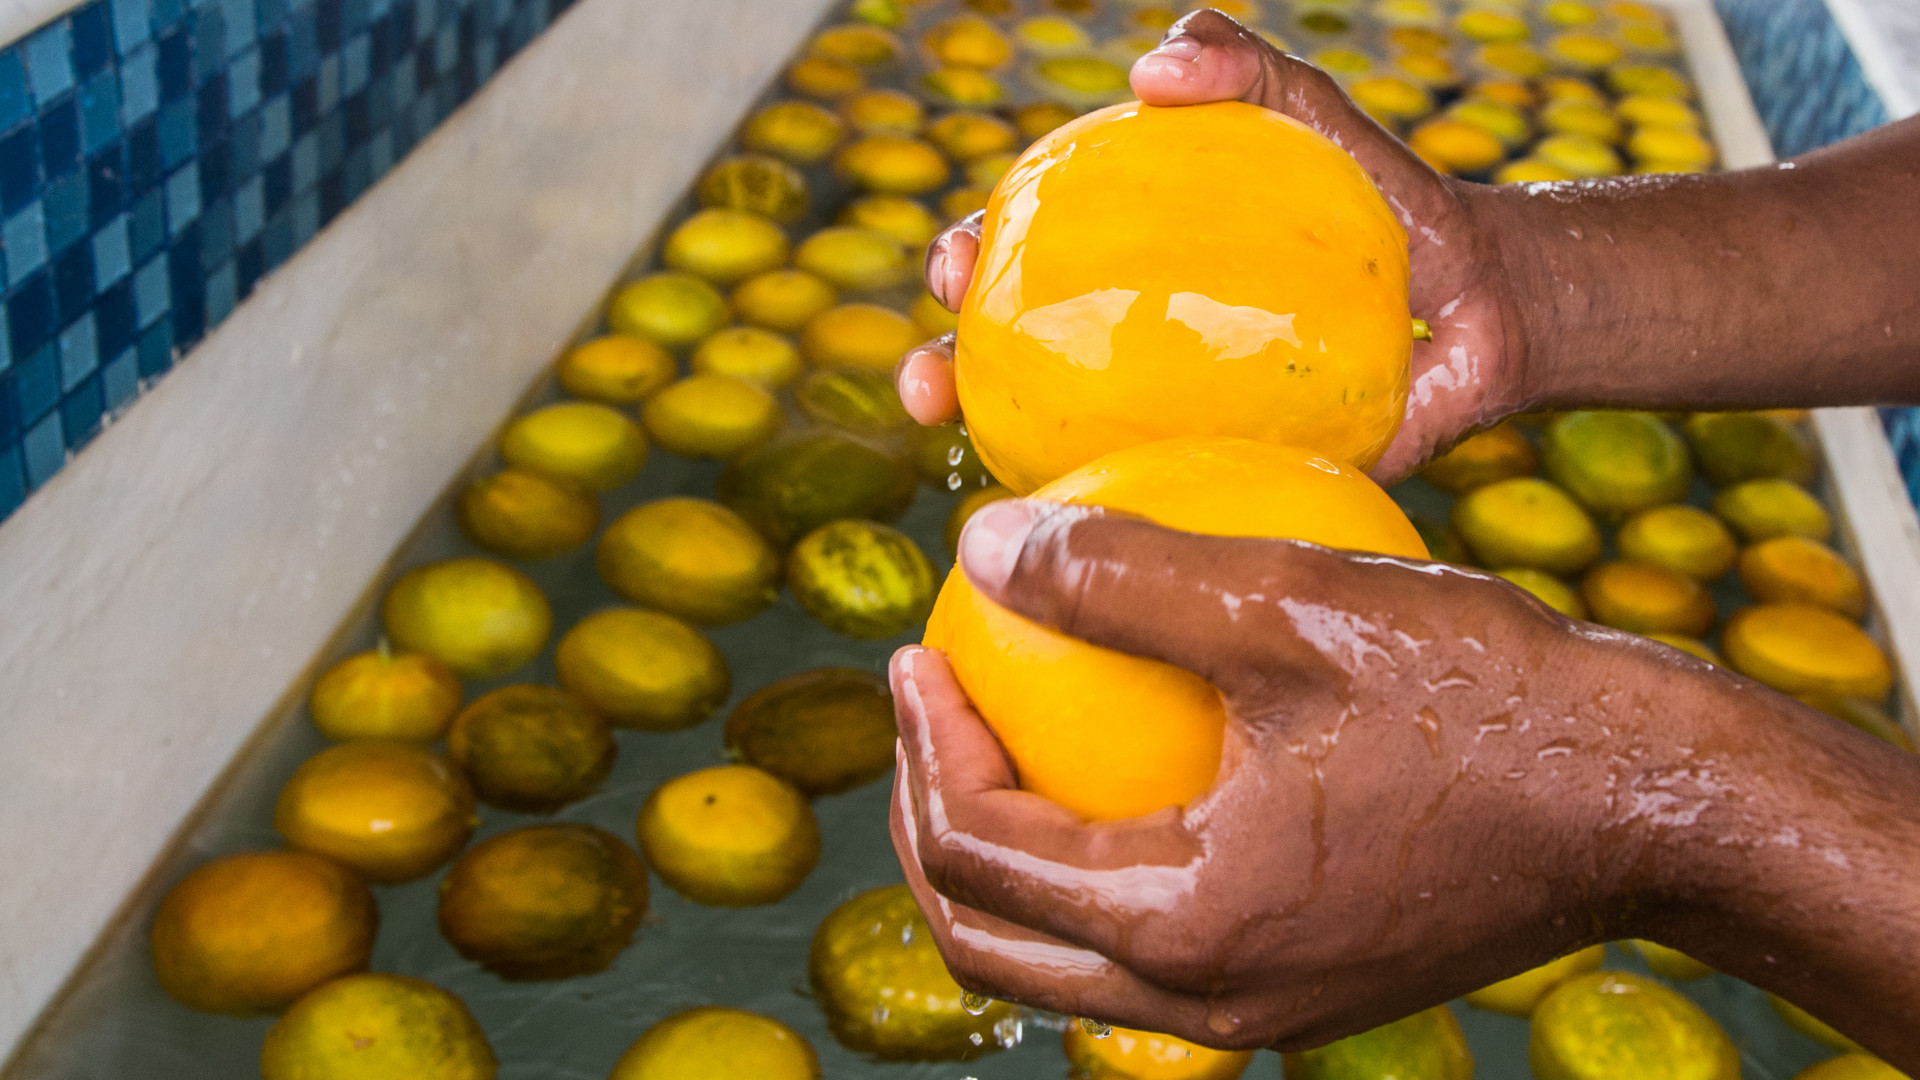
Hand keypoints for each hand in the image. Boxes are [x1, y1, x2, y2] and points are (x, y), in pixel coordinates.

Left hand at [891, 498, 1919, 1061]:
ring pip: (1067, 960)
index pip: (977, 851)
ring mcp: (1262, 1007)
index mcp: (1182, 926)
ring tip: (1001, 737)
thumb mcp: (1291, 602)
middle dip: (930, 823)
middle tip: (931, 707)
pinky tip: (1130, 758)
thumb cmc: (1488, 700)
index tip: (921, 644)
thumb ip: (1118, 574)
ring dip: (1008, 856)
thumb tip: (982, 541)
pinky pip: (1155, 945)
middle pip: (991, 939)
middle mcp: (1208, 1002)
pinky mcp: (1309, 983)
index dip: (922, 743)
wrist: (1656, 801)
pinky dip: (1102, 865)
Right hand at [895, 9, 1530, 483]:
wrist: (1483, 301)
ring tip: (968, 462)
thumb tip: (1149, 67)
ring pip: (1062, 446)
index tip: (955, 266)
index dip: (967, 260)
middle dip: (941, 369)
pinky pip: (1164, 503)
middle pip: (1010, 360)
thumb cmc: (1385, 198)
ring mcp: (1175, 419)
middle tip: (926, 380)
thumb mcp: (1312, 112)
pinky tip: (1087, 527)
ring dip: (994, 459)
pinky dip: (1116, 514)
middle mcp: (1135, 345)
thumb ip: (1244, 67)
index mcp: (1130, 263)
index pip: (1021, 259)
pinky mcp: (1232, 482)